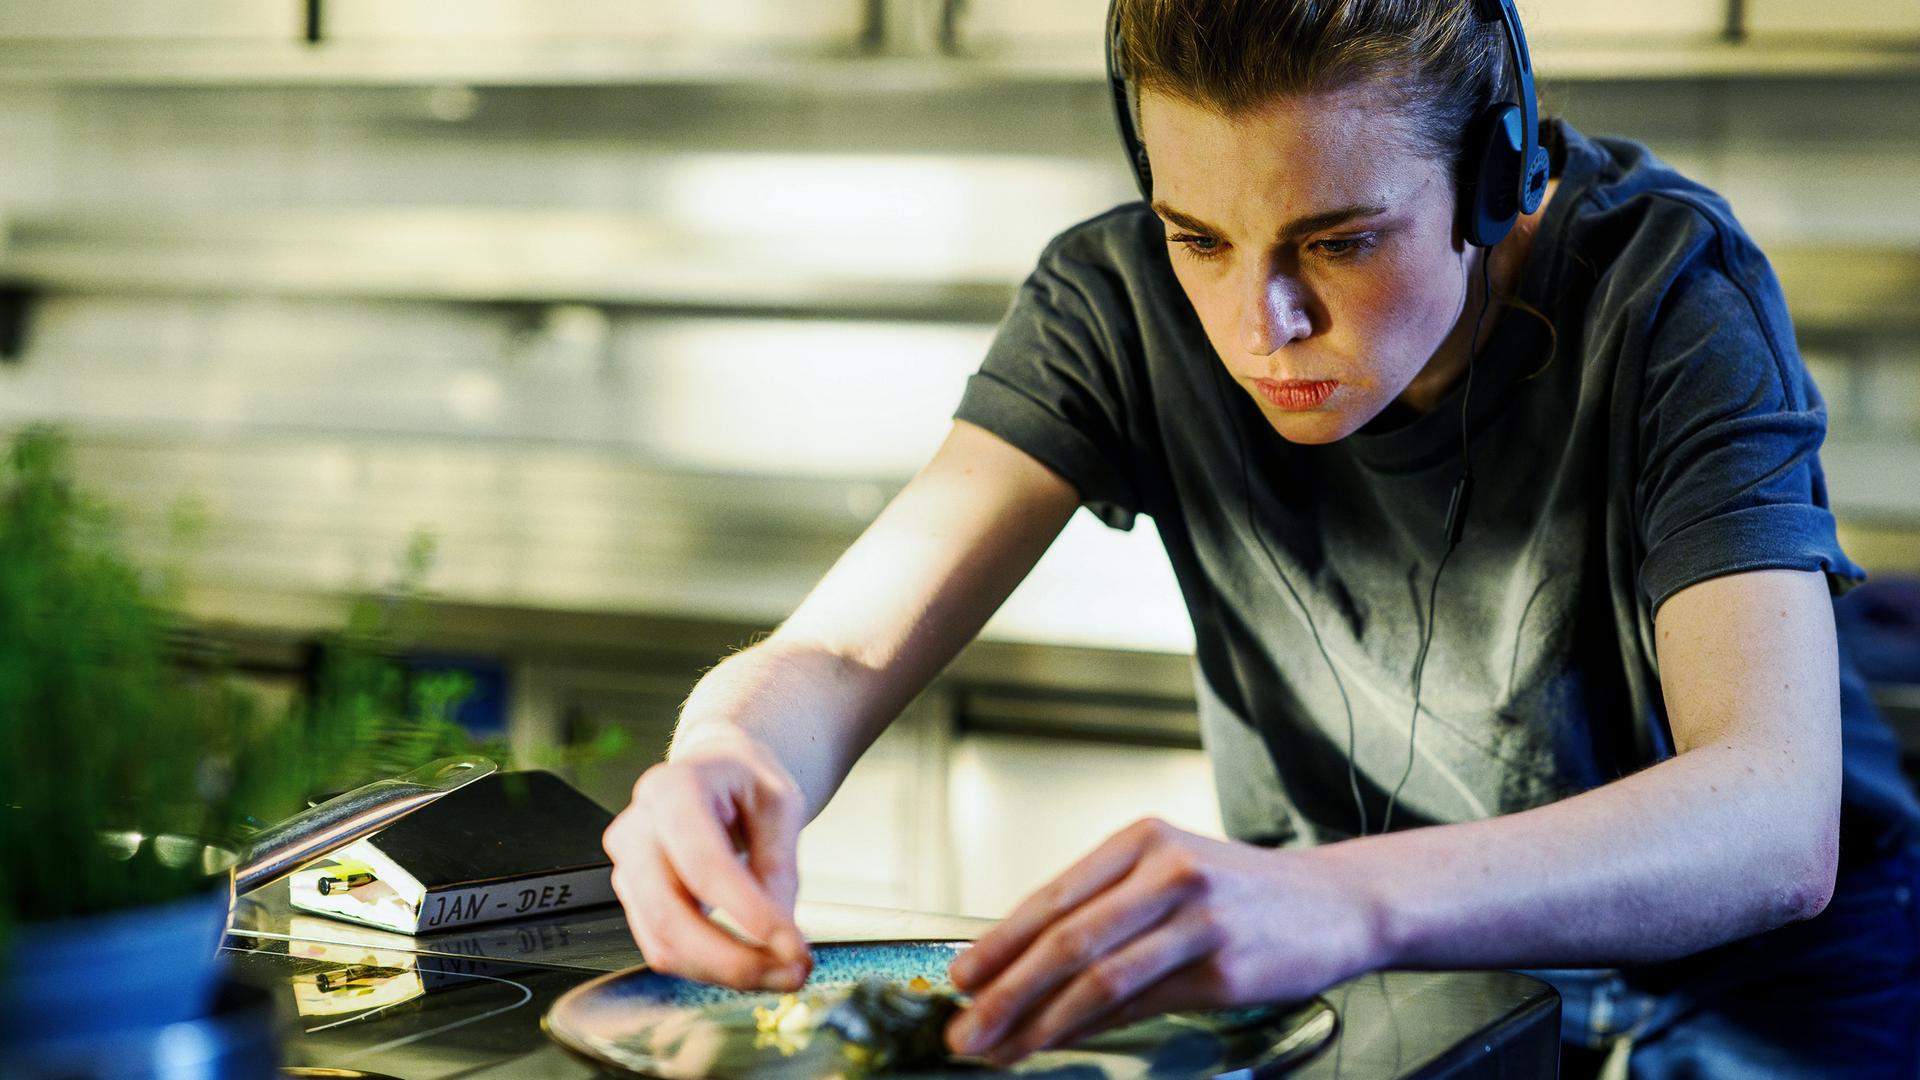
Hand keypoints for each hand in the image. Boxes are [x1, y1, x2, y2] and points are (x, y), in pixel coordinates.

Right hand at [602, 727, 813, 990]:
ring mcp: (626, 867)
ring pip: (664, 944)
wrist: (712, 770)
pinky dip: (711, 968)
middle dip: (736, 959)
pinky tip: (753, 963)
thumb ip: (778, 865)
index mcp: (672, 789)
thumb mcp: (780, 804)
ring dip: (726, 972)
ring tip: (783, 972)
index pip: (704, 865)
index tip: (793, 945)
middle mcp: (636, 829)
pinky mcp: (634, 900)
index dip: (748, 912)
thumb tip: (779, 937)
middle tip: (794, 973)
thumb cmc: (744, 781)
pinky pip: (664, 949)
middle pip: (670, 916)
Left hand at [941, 818, 1380, 1065]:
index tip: (959, 979)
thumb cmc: (1241, 892)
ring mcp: (1197, 918)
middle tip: (964, 1025)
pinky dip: (1091, 1029)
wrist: (1339, 903)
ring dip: (1037, 1019)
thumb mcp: (1170, 875)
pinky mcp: (1223, 967)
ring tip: (998, 1047)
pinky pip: (1142, 1004)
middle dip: (1004, 989)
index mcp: (1142, 840)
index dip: (999, 943)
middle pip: (1066, 937)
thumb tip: (1023, 965)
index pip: (1053, 897)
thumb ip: (1104, 910)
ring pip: (1098, 975)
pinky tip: (1059, 1044)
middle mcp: (1166, 871)